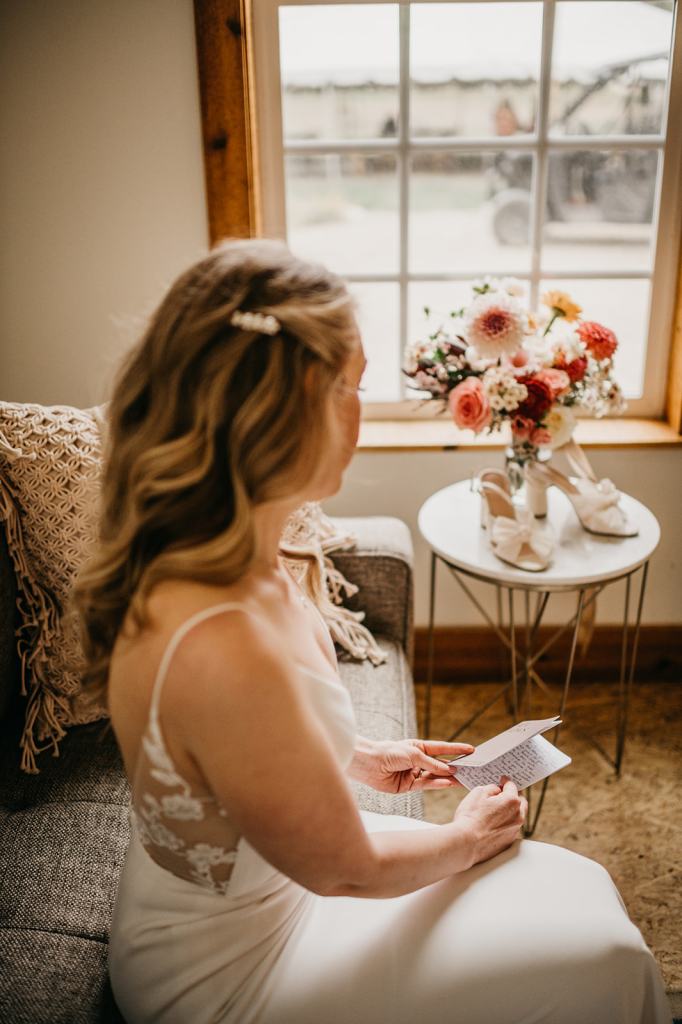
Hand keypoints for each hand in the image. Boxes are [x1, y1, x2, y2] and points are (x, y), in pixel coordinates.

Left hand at [348, 737, 475, 793]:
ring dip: (448, 778)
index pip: (441, 748)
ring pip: (435, 777)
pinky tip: (448, 783)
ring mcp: (413, 774)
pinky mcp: (408, 786)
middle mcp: (417, 761)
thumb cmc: (388, 752)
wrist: (368, 764)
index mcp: (418, 747)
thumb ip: (432, 763)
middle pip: (440, 765)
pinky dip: (437, 784)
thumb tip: (448, 771)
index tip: (471, 750)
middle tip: (471, 769)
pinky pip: (426, 785)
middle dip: (454, 767)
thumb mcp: (413, 754)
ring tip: (463, 779)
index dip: (456, 749)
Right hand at [453, 776, 526, 866]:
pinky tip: (492, 824)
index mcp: (512, 801)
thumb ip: (492, 788)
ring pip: (516, 816)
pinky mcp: (509, 842)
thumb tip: (497, 790)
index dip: (505, 782)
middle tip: (501, 795)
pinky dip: (505, 824)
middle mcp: (517, 816)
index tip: (502, 781)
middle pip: (520, 802)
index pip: (512, 786)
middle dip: (512, 797)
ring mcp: (514, 830)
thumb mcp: (478, 793)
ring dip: (509, 811)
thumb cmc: (471, 817)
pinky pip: (510, 828)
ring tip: (495, 810)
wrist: (466, 843)